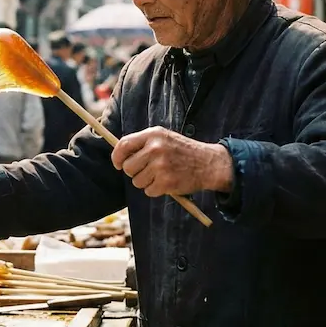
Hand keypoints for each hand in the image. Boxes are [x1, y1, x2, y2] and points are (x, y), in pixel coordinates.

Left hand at [111, 126, 233, 197]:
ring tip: (160, 175)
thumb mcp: (163, 138)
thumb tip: (119, 155)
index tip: (118, 164)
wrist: (208, 163)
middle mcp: (155, 148)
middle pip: (127, 167)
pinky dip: (155, 190)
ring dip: (145, 182)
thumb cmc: (182, 151)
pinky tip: (167, 182)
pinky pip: (148, 191)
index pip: (123, 145)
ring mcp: (161, 166)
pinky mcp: (166, 182)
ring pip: (137, 181)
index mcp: (153, 135)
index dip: (117, 157)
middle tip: (146, 171)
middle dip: (134, 172)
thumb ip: (143, 143)